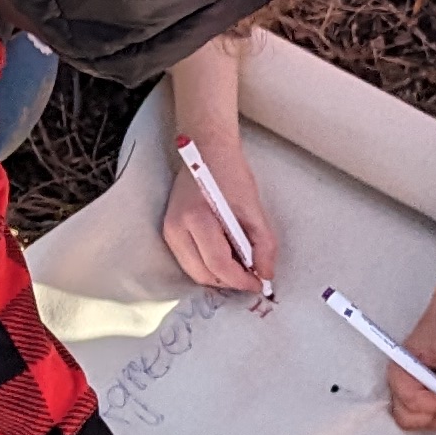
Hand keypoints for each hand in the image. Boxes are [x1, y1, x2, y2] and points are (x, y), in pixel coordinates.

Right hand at [159, 129, 282, 299]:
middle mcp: (177, 229)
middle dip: (230, 282)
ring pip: (195, 272)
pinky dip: (210, 267)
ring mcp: (170, 232)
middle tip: (252, 277)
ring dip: (220, 276)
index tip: (259, 283)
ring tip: (241, 267)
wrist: (206, 151)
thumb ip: (262, 243)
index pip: (218, 264)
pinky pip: (191, 262)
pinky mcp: (170, 232)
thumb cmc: (230, 173)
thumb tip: (266, 274)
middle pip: (204, 274)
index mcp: (196, 218)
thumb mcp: (253, 207)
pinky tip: (227, 257)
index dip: (241, 280)